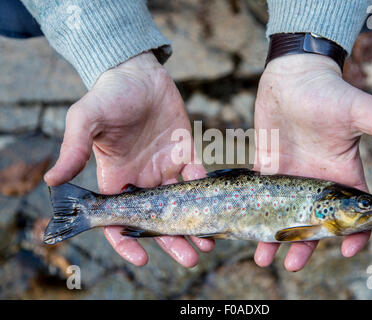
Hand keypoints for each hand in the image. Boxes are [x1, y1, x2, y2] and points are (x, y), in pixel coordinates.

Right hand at [44, 52, 213, 266]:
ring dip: (194, 223)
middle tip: (190, 258)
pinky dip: (206, 190)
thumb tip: (51, 181)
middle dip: (172, 240)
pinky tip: (215, 203)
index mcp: (116, 178)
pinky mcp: (185, 152)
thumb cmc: (108, 95)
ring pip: (181, 203)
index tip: (142, 259)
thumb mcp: (86, 119)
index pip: (119, 220)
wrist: (137, 73)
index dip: (127, 241)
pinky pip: (198, 175)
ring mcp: (165, 167)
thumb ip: (74, 149)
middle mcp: (142, 179)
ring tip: (208, 243)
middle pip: (157, 219)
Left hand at [253, 54, 371, 270]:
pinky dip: (254, 216)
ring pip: (284, 216)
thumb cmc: (330, 92)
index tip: (347, 251)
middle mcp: (316, 182)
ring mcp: (291, 178)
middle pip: (313, 223)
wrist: (293, 76)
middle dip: (305, 245)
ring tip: (264, 259)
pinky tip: (245, 231)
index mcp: (342, 175)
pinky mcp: (267, 169)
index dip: (353, 235)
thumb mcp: (363, 111)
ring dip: (275, 238)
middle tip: (292, 264)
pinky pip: (260, 198)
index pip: (352, 214)